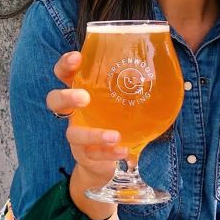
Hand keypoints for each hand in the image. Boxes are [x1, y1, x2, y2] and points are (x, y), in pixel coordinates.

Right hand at [45, 52, 126, 190]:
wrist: (107, 161)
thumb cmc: (116, 120)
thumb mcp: (122, 100)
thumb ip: (133, 84)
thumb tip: (164, 65)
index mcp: (80, 92)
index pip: (64, 74)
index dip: (65, 65)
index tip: (76, 58)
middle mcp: (73, 113)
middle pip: (55, 100)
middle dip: (66, 97)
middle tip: (84, 98)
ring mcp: (76, 135)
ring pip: (73, 134)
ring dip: (93, 134)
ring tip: (114, 135)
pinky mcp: (84, 155)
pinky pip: (93, 155)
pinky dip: (108, 153)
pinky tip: (123, 151)